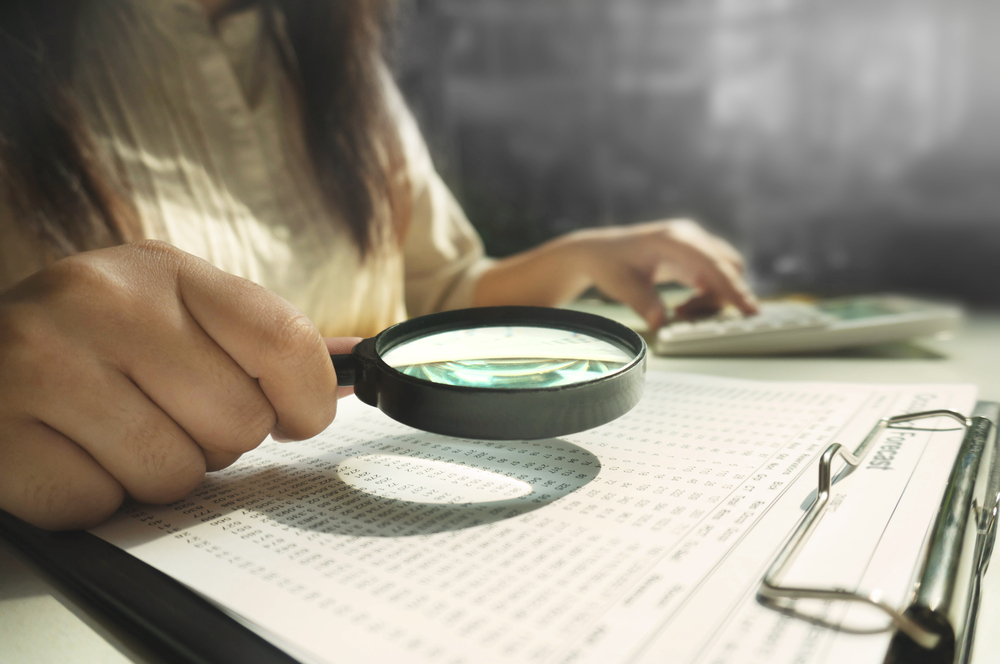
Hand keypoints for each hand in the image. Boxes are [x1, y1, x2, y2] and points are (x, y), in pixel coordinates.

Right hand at [0, 241, 347, 529]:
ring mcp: (44, 365)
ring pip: (175, 472)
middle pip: (238, 419)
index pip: (283, 338)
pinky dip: (95, 496)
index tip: (297, 418)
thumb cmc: (90, 342)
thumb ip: (261, 339)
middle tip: (168, 414)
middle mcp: (102, 302)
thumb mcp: (173, 310)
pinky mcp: (3, 436)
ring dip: (157, 471)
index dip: (308, 397)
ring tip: (115, 430)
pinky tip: (71, 453)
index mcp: (162, 269)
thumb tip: (356, 363)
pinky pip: (101, 504)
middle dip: (218, 439)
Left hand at [474, 218, 756, 328]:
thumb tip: (662, 321)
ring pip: (725, 272)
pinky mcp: (692, 254)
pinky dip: (707, 295)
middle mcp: (689, 235)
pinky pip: (714, 276)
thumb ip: (643, 302)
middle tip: (699, 319)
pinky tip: (684, 307)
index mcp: (674, 238)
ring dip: (714, 297)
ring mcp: (693, 243)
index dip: (733, 288)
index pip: (713, 264)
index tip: (748, 309)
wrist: (597, 251)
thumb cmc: (609, 265)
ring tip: (682, 311)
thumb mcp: (622, 287)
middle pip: (728, 266)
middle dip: (724, 296)